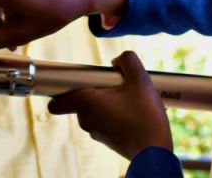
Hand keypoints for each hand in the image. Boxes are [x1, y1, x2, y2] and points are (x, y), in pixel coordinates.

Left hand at [48, 51, 172, 159]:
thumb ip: (127, 60)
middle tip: (119, 85)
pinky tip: (136, 112)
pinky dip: (116, 113)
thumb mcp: (140, 79)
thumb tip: (117, 61)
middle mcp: (85, 120)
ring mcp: (96, 132)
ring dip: (109, 101)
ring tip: (132, 99)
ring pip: (96, 109)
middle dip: (98, 88)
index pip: (56, 102)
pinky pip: (106, 120)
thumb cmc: (144, 116)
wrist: (155, 151)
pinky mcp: (107, 140)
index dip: (62, 88)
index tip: (78, 81)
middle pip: (82, 97)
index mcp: (85, 104)